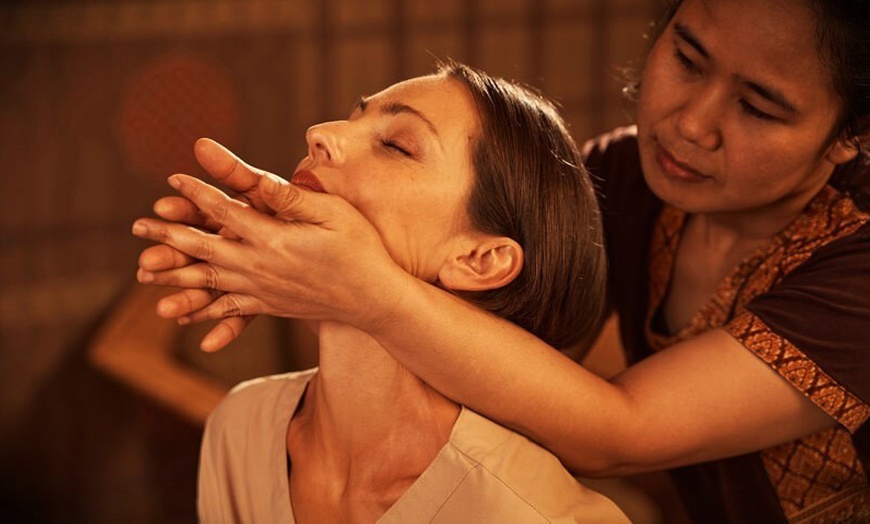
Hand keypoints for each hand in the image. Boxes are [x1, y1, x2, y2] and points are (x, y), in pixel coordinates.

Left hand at [133, 173, 409, 350]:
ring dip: (174, 276)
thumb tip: (256, 181)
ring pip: (208, 283)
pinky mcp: (270, 307)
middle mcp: (261, 268)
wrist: (374, 300)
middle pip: (203, 250)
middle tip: (138, 227)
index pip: (226, 213)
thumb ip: (291, 199)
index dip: (197, 195)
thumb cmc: (361, 249)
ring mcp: (264, 291)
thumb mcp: (333, 214)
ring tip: (145, 271)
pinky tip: (182, 315)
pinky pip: (228, 310)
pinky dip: (202, 312)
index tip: (173, 179)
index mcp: (275, 240)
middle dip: (169, 236)